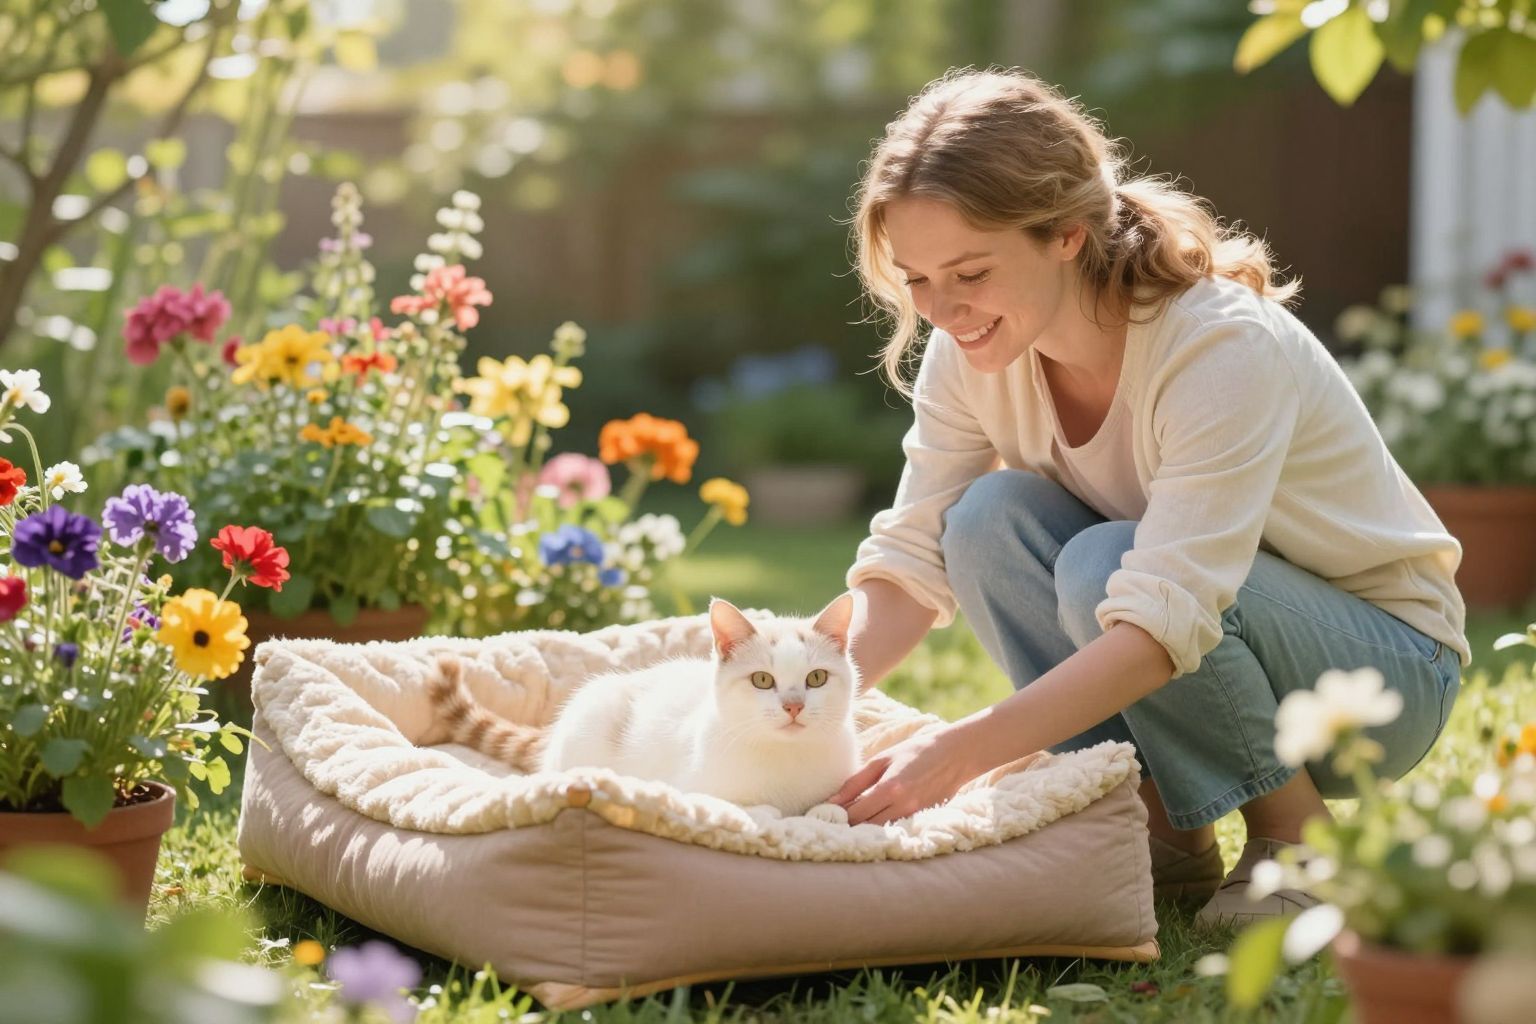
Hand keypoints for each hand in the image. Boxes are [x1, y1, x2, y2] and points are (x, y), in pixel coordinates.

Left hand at [827, 725, 974, 825]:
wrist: (956, 755)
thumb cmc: (916, 751)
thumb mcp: (882, 760)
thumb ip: (856, 782)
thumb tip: (832, 800)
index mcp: (889, 789)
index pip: (854, 814)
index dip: (836, 818)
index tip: (823, 816)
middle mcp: (902, 806)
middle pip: (865, 828)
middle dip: (847, 827)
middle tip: (831, 823)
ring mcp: (913, 816)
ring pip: (879, 832)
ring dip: (863, 829)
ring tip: (848, 824)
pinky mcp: (921, 820)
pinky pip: (894, 830)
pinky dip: (880, 828)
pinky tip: (872, 821)